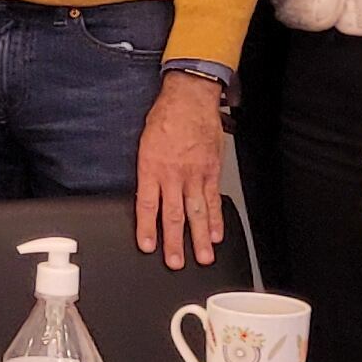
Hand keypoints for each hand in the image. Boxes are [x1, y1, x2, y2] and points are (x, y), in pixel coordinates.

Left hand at [137, 76, 228, 264]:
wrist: (190, 98)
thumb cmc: (165, 117)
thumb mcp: (144, 143)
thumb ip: (146, 170)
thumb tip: (145, 192)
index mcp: (151, 167)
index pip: (147, 205)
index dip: (147, 228)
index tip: (147, 246)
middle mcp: (173, 174)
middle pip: (173, 215)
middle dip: (174, 242)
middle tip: (176, 262)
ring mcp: (195, 174)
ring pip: (196, 211)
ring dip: (200, 237)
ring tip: (202, 257)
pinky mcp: (211, 171)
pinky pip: (214, 199)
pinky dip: (216, 218)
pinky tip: (217, 233)